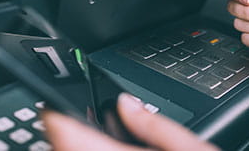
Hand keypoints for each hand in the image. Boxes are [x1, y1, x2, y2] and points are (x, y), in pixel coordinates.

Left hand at [43, 93, 218, 150]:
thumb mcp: (193, 149)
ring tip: (94, 130)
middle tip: (80, 114)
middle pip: (63, 148)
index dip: (55, 116)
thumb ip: (157, 124)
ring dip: (75, 145)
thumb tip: (127, 102)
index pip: (66, 135)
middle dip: (67, 131)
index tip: (55, 103)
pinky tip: (110, 147)